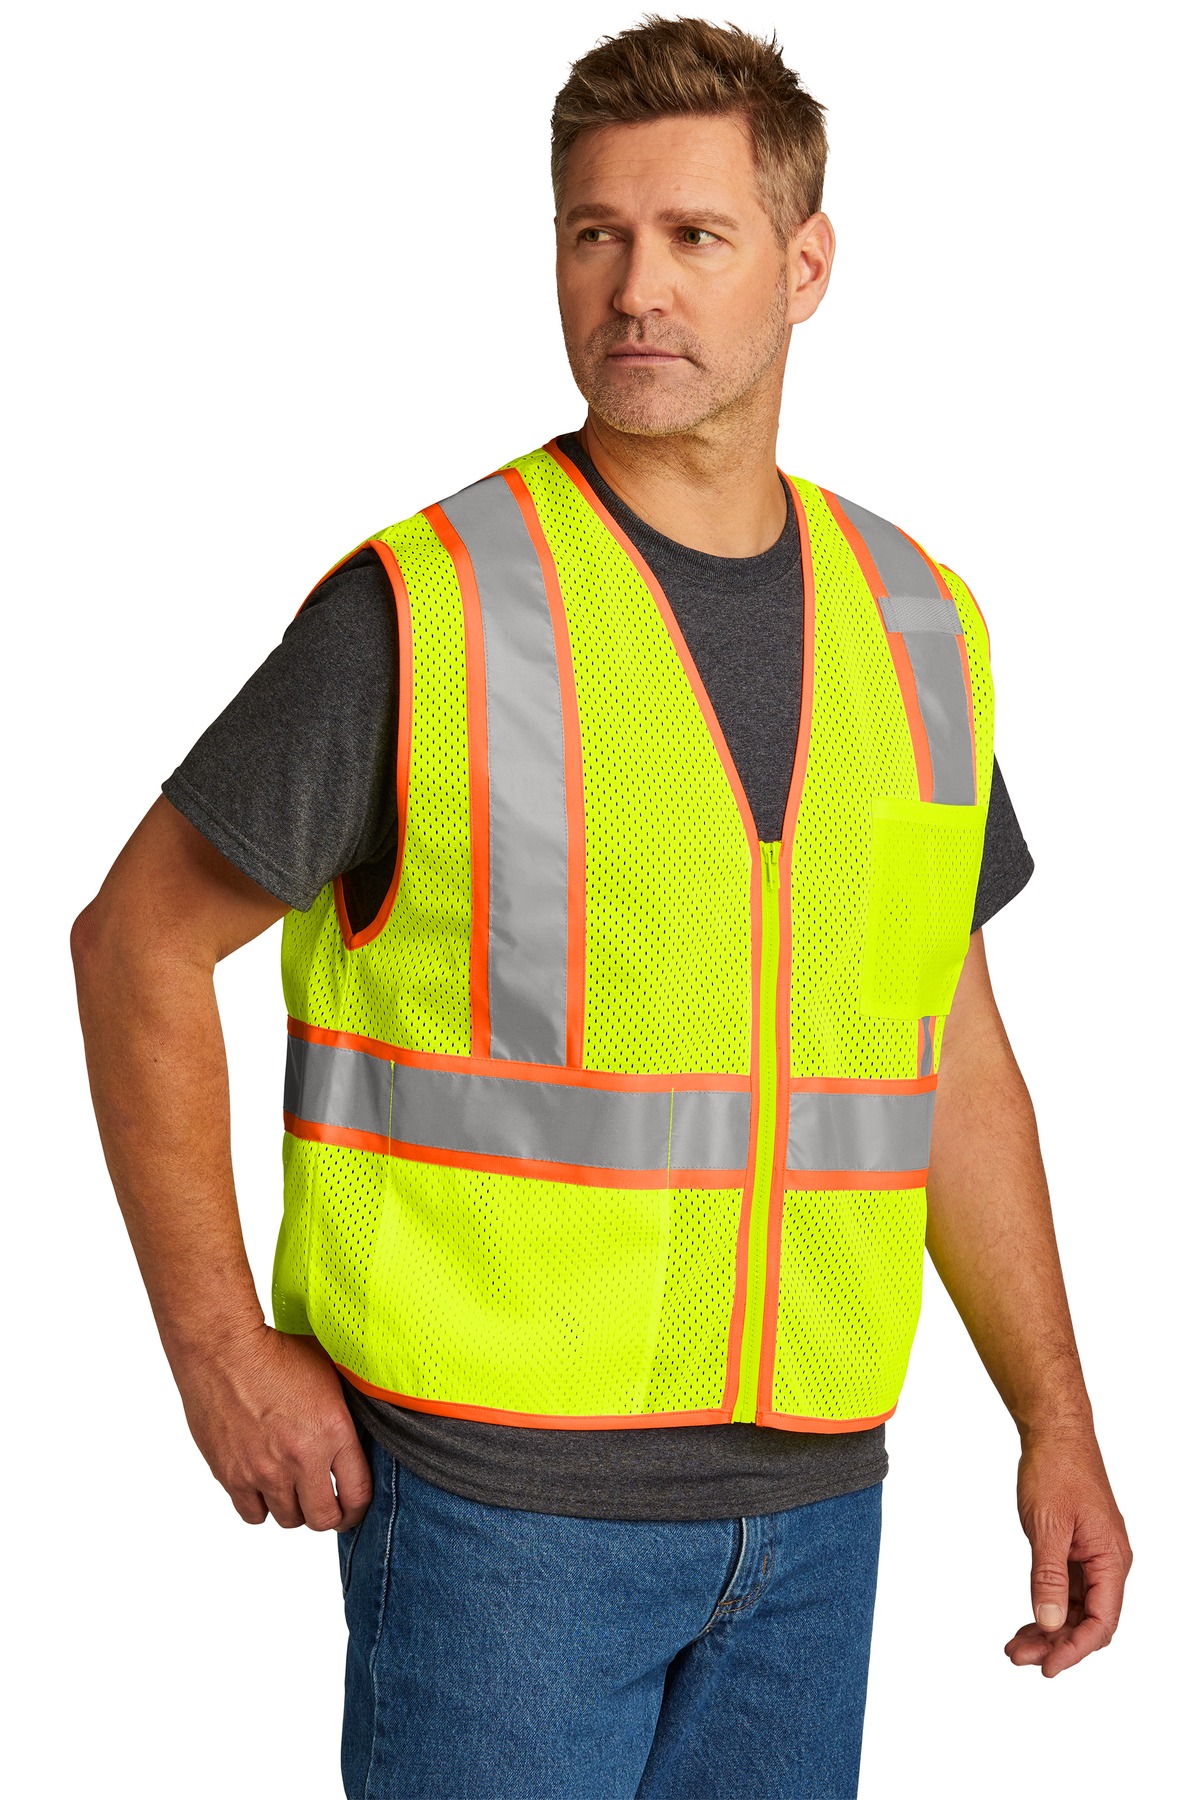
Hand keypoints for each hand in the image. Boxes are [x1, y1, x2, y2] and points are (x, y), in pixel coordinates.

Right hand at [173, 1324, 372, 1530]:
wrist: (224, 1350)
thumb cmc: (276, 1353)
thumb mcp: (330, 1374)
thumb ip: (346, 1413)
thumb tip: (360, 1437)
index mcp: (333, 1431)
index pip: (358, 1494)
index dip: (359, 1508)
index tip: (355, 1508)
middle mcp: (300, 1458)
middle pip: (323, 1519)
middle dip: (330, 1516)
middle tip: (327, 1505)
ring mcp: (264, 1471)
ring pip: (288, 1520)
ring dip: (294, 1508)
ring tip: (293, 1488)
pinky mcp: (232, 1476)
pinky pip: (254, 1514)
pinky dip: (261, 1505)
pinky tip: (264, 1485)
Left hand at [1005, 1426, 1130, 1676]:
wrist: (1055, 1433)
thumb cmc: (1056, 1470)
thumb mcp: (1048, 1526)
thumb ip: (1049, 1576)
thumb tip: (1051, 1623)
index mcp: (1111, 1559)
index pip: (1101, 1622)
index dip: (1075, 1650)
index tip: (1046, 1668)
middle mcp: (1108, 1563)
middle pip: (1089, 1621)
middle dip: (1056, 1644)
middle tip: (1018, 1657)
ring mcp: (1093, 1556)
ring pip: (1076, 1608)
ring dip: (1049, 1630)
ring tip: (1015, 1647)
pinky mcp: (1077, 1549)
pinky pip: (1067, 1590)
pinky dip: (1048, 1606)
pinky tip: (1028, 1621)